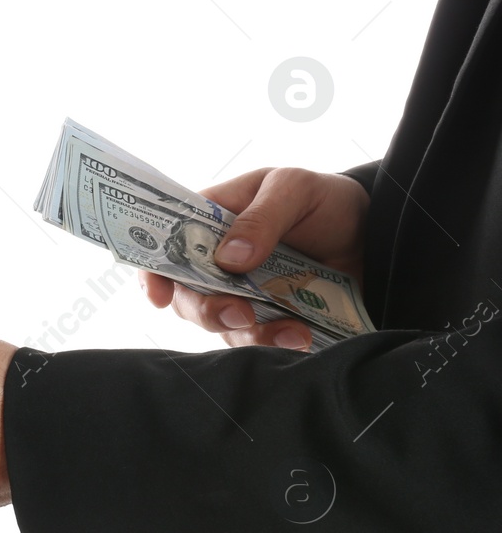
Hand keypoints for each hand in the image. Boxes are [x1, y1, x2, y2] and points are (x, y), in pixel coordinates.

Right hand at [139, 166, 369, 349]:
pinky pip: (256, 340)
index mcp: (212, 220)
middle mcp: (218, 261)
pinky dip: (274, 343)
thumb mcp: (296, 188)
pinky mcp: (269, 318)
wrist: (378, 236)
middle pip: (186, 294)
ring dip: (245, 333)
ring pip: (219, 324)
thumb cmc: (328, 201)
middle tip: (238, 313)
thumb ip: (263, 216)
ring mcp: (243, 293)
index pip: (166, 245)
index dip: (154, 272)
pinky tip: (301, 336)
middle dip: (205, 310)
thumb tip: (228, 258)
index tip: (161, 296)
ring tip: (288, 331)